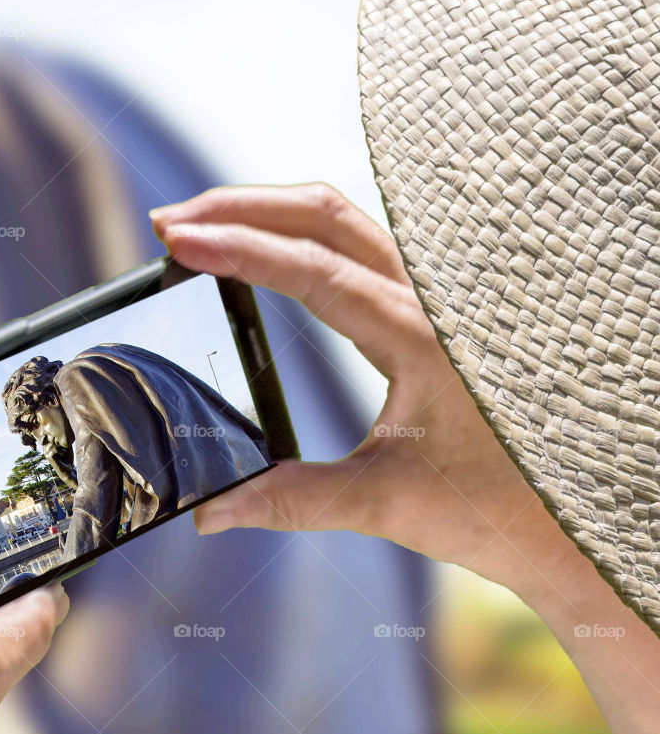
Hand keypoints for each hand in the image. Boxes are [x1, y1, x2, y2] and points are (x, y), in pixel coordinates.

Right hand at [151, 183, 577, 600]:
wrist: (560, 525)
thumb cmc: (492, 510)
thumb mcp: (384, 503)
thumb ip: (292, 501)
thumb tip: (214, 511)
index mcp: (421, 339)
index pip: (315, 271)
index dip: (240, 251)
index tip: (179, 243)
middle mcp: (430, 305)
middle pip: (326, 216)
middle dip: (242, 208)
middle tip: (173, 225)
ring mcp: (431, 305)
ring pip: (344, 225)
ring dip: (271, 215)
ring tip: (204, 229)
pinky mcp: (426, 319)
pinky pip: (358, 252)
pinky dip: (301, 238)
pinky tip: (267, 256)